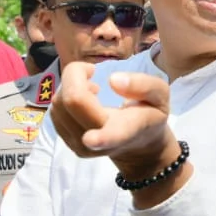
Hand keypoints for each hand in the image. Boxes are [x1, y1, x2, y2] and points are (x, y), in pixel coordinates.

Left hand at [48, 62, 172, 175]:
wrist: (137, 143)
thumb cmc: (149, 114)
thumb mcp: (160, 96)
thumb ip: (144, 86)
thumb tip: (113, 81)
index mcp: (125, 131)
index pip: (112, 135)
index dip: (102, 137)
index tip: (91, 140)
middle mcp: (100, 143)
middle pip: (73, 101)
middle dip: (76, 75)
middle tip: (92, 71)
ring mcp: (79, 144)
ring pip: (60, 103)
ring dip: (71, 86)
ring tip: (92, 89)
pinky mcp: (66, 141)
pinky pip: (55, 109)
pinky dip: (66, 95)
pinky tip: (85, 99)